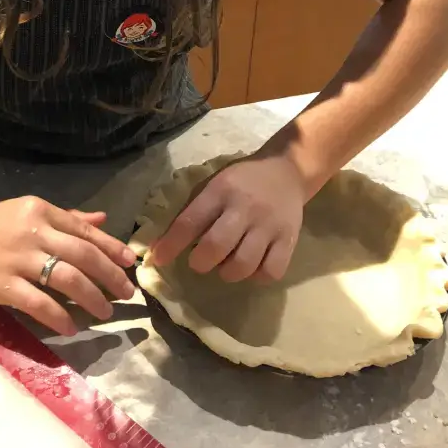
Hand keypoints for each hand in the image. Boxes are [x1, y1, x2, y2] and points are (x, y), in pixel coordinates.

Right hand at [0, 198, 136, 334]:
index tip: (131, 263)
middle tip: (126, 292)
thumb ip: (65, 218)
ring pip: (67, 279)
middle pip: (83, 255)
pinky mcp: (2, 285)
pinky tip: (71, 327)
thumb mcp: (27, 212)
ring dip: (92, 297)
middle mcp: (34, 231)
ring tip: (105, 311)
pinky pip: (39, 303)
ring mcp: (18, 259)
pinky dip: (59, 316)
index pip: (84, 231)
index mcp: (41, 211)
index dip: (111, 248)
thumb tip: (102, 220)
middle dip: (110, 275)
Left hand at [150, 156, 304, 282]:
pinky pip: (271, 271)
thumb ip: (192, 212)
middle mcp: (245, 207)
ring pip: (244, 264)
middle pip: (217, 246)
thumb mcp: (214, 185)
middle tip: (199, 261)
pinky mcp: (289, 239)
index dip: (171, 245)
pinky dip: (256, 277)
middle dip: (200, 262)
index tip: (158, 260)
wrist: (287, 171)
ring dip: (227, 273)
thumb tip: (160, 246)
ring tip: (225, 266)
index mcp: (221, 190)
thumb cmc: (242, 181)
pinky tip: (251, 268)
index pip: (190, 221)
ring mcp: (269, 225)